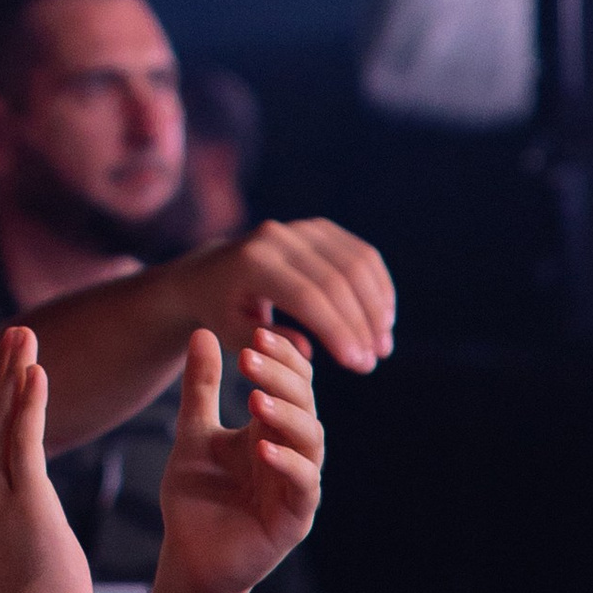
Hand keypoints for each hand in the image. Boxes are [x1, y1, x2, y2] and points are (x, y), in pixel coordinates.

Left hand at [140, 328, 323, 592]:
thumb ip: (201, 388)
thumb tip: (202, 332)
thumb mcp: (193, 433)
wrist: (189, 557)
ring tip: (255, 397)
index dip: (279, 359)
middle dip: (282, 378)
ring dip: (286, 415)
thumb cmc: (196, 497)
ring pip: (311, 441)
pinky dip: (286, 463)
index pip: (291, 383)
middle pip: (304, 404)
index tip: (253, 335)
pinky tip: (262, 447)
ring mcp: (297, 486)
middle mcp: (293, 453)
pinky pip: (303, 485)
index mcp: (272, 430)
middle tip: (251, 355)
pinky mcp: (295, 519)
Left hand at [169, 217, 392, 376]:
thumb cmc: (219, 311)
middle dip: (361, 323)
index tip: (357, 364)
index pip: (306, 297)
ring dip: (376, 306)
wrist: (208, 271)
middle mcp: (278, 237)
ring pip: (356, 264)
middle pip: (336, 280)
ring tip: (382, 345)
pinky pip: (361, 254)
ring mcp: (301, 228)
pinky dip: (378, 286)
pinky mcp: (319, 228)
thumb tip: (310, 350)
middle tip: (374, 360)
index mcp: (253, 262)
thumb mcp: (232, 333)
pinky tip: (383, 318)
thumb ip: (269, 343)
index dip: (337, 331)